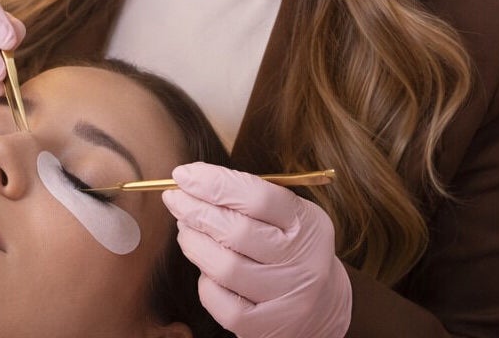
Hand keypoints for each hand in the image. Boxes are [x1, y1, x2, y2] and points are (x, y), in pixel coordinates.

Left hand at [162, 163, 351, 337]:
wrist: (324, 306)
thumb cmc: (290, 248)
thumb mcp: (287, 216)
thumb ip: (247, 198)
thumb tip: (190, 182)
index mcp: (307, 224)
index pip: (257, 196)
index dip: (213, 182)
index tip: (183, 175)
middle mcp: (303, 261)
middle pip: (235, 231)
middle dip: (194, 210)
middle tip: (174, 199)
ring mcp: (286, 296)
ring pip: (223, 266)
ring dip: (193, 243)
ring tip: (186, 231)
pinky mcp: (267, 327)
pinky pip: (220, 302)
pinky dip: (205, 283)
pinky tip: (206, 270)